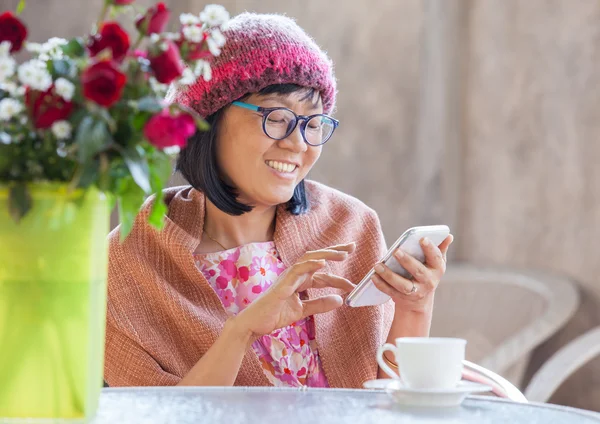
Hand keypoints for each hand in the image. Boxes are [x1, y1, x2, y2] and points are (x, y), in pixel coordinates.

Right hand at [231, 243, 355, 337]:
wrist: (254, 324)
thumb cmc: (274, 315)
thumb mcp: (302, 311)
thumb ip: (320, 304)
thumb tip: (340, 300)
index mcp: (299, 281)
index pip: (322, 273)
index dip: (338, 274)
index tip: (354, 280)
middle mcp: (294, 276)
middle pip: (317, 258)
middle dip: (335, 252)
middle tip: (353, 247)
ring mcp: (287, 278)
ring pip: (308, 259)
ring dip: (326, 255)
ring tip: (343, 253)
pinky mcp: (282, 284)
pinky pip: (297, 270)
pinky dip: (310, 265)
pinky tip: (323, 263)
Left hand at [371, 235, 452, 311]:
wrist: (420, 300)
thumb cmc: (426, 273)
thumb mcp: (435, 263)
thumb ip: (440, 249)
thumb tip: (449, 236)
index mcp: (438, 269)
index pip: (436, 258)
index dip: (430, 248)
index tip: (422, 238)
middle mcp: (429, 282)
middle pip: (418, 271)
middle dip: (407, 261)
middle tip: (396, 251)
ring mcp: (416, 292)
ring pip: (403, 285)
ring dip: (389, 275)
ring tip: (378, 265)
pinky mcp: (403, 299)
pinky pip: (391, 291)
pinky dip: (381, 285)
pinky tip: (373, 276)